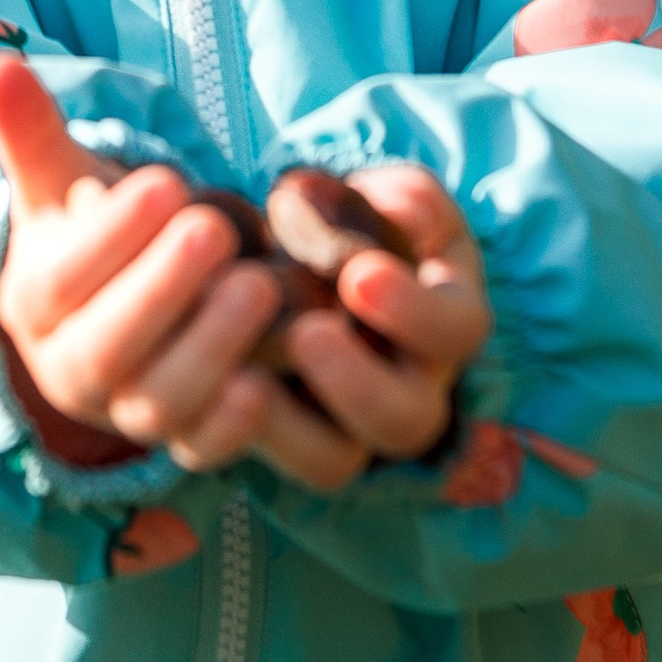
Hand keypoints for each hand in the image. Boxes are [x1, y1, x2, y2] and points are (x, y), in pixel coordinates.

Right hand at [0, 53, 278, 471]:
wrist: (117, 317)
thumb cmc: (92, 237)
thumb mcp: (61, 185)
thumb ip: (32, 132)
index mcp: (36, 305)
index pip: (62, 279)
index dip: (113, 235)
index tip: (165, 181)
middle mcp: (73, 371)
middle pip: (107, 348)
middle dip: (164, 290)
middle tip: (218, 229)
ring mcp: (128, 415)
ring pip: (159, 403)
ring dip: (212, 348)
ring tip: (261, 285)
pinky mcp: (183, 443)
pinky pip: (203, 449)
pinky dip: (233, 426)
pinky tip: (269, 380)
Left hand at [256, 162, 491, 473]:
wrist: (304, 265)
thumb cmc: (362, 225)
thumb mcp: (394, 200)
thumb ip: (408, 200)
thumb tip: (402, 214)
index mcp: (445, 322)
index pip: (454, 331)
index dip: (412, 310)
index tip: (358, 273)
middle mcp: (409, 390)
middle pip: (405, 420)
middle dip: (358, 382)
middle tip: (307, 333)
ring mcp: (348, 428)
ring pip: (335, 460)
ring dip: (290, 426)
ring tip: (248, 377)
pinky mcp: (287, 443)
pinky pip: (264, 462)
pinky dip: (235, 431)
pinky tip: (208, 389)